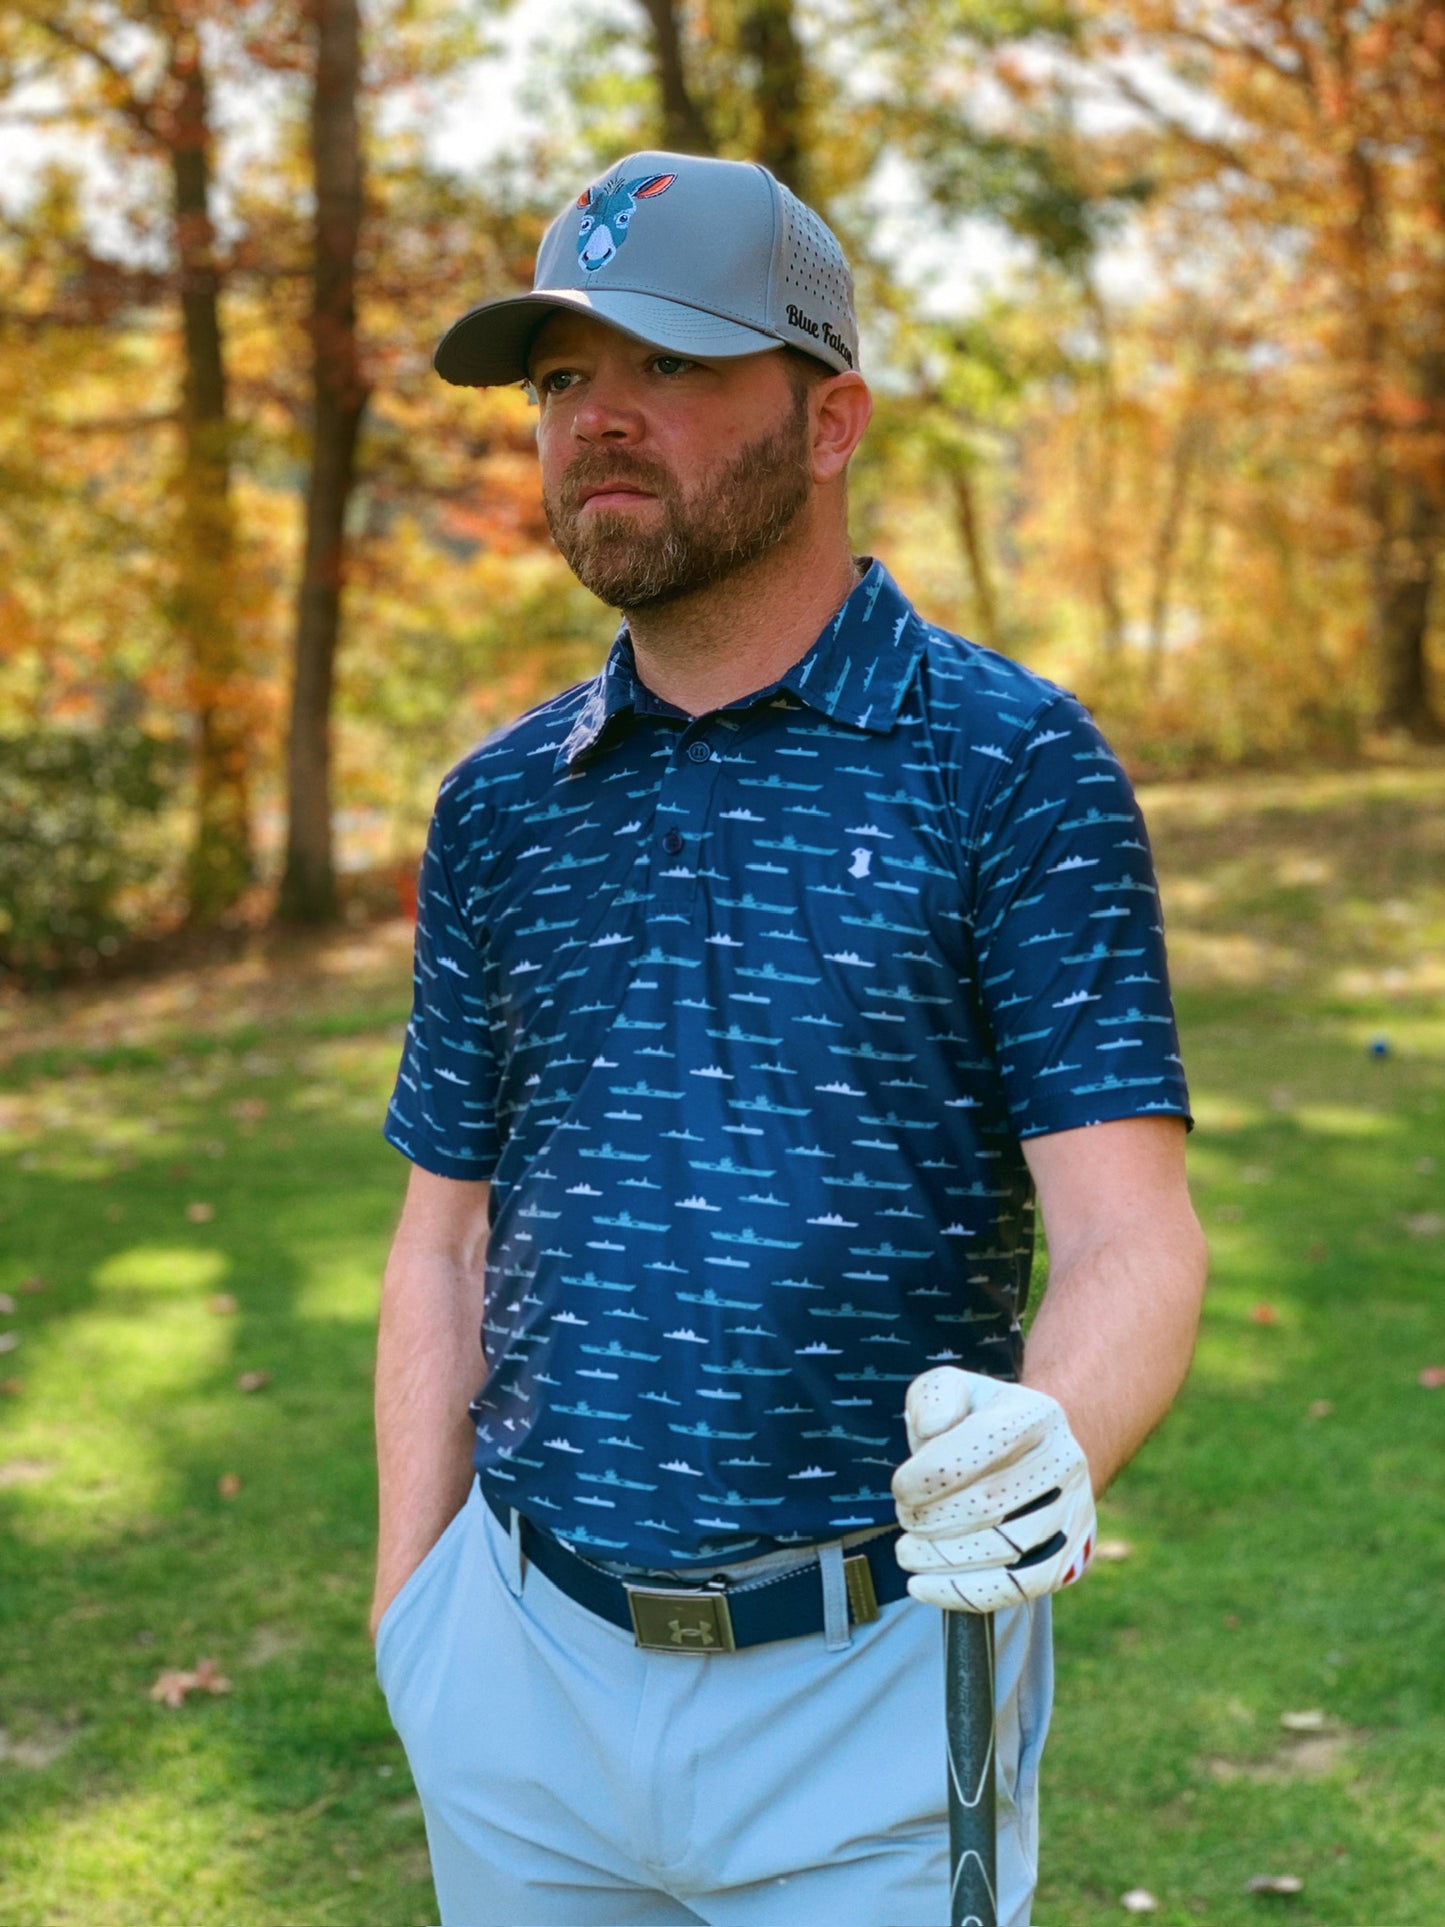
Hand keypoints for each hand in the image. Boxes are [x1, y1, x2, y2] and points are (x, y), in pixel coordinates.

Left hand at [892, 1366, 1095, 1612]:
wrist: (1033, 1457)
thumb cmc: (978, 1425)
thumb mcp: (951, 1391)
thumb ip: (934, 1398)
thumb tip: (931, 1430)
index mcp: (1037, 1414)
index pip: (983, 1444)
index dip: (931, 1473)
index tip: (900, 1488)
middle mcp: (1065, 1462)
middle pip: (991, 1503)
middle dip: (932, 1518)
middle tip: (905, 1518)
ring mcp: (1074, 1514)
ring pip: (1006, 1550)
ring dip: (942, 1557)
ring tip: (907, 1552)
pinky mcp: (1070, 1559)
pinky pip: (1018, 1589)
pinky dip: (964, 1594)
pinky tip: (922, 1586)